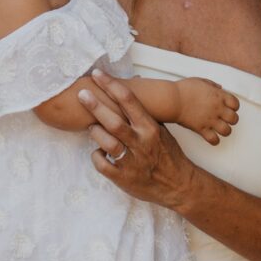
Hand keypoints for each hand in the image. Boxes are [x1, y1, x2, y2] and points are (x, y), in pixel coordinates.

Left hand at [77, 69, 197, 208]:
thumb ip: (144, 111)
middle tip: (82, 94)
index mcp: (150, 128)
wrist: (178, 185)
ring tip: (90, 127)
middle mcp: (141, 143)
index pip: (129, 100)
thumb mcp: (161, 129)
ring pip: (106, 142)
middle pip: (114, 121)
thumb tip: (133, 84)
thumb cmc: (168, 154)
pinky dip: (96, 155)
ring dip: (95, 132)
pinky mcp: (123, 178)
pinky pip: (102, 164)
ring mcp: (132, 162)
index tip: (97, 75)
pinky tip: (99, 151)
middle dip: (96, 106)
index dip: (111, 85)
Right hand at [175, 78, 239, 144]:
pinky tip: (211, 136)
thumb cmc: (184, 89)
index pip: (236, 104)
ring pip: (227, 131)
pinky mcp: (201, 129)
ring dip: (225, 130)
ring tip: (219, 128)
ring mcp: (210, 120)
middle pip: (234, 119)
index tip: (229, 107)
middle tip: (225, 119)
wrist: (172, 99)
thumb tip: (219, 88)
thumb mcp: (201, 81)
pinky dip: (214, 140)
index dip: (234, 106)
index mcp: (218, 96)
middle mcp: (217, 109)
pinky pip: (214, 140)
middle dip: (231, 119)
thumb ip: (212, 85)